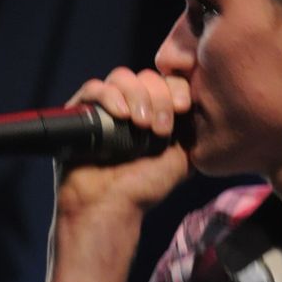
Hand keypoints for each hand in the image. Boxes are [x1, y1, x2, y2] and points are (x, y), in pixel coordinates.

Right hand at [56, 68, 192, 221]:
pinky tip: (120, 116)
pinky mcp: (81, 112)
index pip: (169, 80)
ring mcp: (105, 108)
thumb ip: (191, 131)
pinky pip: (94, 88)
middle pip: (147, 76)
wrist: (109, 206)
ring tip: (140, 125)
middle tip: (159, 128)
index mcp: (156, 113)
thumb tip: (200, 103)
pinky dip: (110, 96)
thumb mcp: (181, 158)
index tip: (182, 107)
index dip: (178, 87)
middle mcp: (131, 106)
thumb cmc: (143, 188)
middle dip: (159, 97)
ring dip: (137, 96)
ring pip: (122, 76)